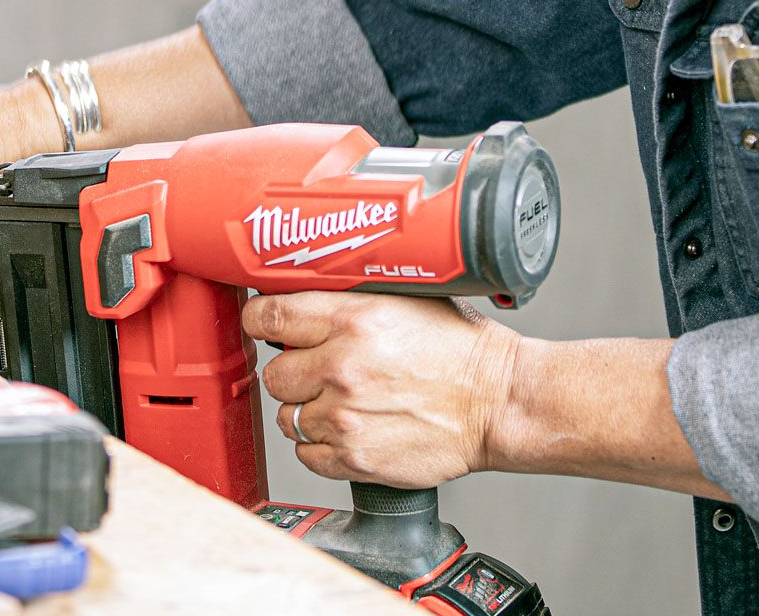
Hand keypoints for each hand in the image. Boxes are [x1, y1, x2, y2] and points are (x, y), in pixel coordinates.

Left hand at [242, 292, 521, 488]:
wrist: (498, 402)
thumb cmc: (460, 349)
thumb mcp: (404, 300)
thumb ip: (347, 302)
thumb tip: (300, 299)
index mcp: (353, 320)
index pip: (269, 317)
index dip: (260, 321)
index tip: (265, 326)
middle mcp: (342, 368)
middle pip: (273, 373)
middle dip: (292, 372)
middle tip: (319, 370)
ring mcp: (345, 417)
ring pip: (288, 417)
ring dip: (309, 411)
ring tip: (346, 402)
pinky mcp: (355, 458)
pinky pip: (307, 454)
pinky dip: (322, 446)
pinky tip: (352, 429)